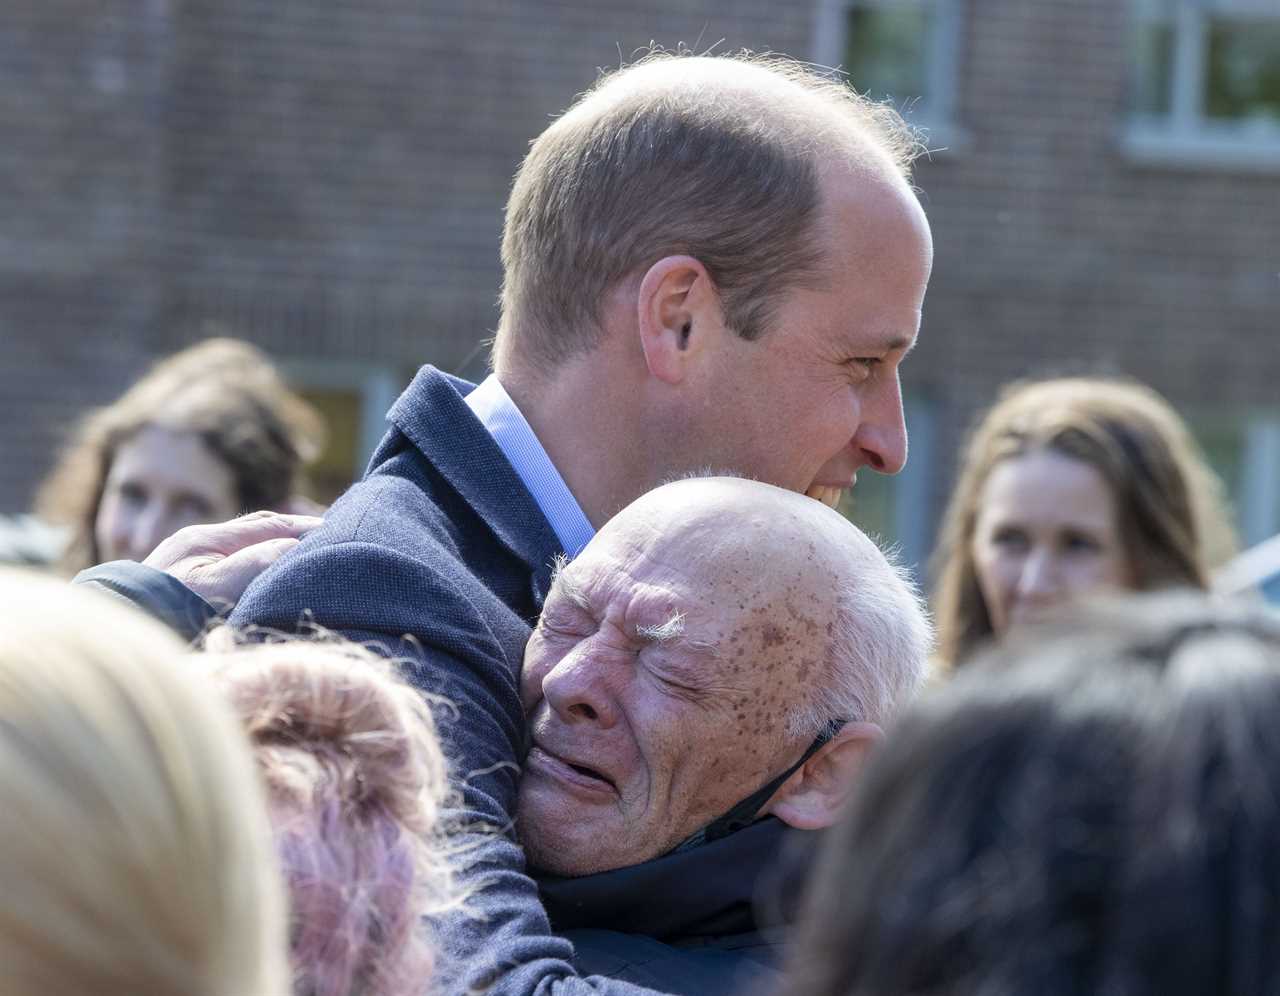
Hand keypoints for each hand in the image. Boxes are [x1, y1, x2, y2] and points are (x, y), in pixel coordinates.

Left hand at [142, 510, 323, 609]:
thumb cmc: (162, 613)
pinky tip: (271, 575)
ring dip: (276, 545)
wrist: (118, 638)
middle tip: (328, 536)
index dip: (303, 527)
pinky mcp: (187, 582)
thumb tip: (292, 545)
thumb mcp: (211, 587)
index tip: (334, 530)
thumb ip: (253, 563)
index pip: (266, 524)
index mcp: (204, 538)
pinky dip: (260, 562)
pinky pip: (234, 562)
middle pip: (256, 528)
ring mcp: (190, 562)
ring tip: (306, 552)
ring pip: (245, 545)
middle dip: (293, 530)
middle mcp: (197, 544)